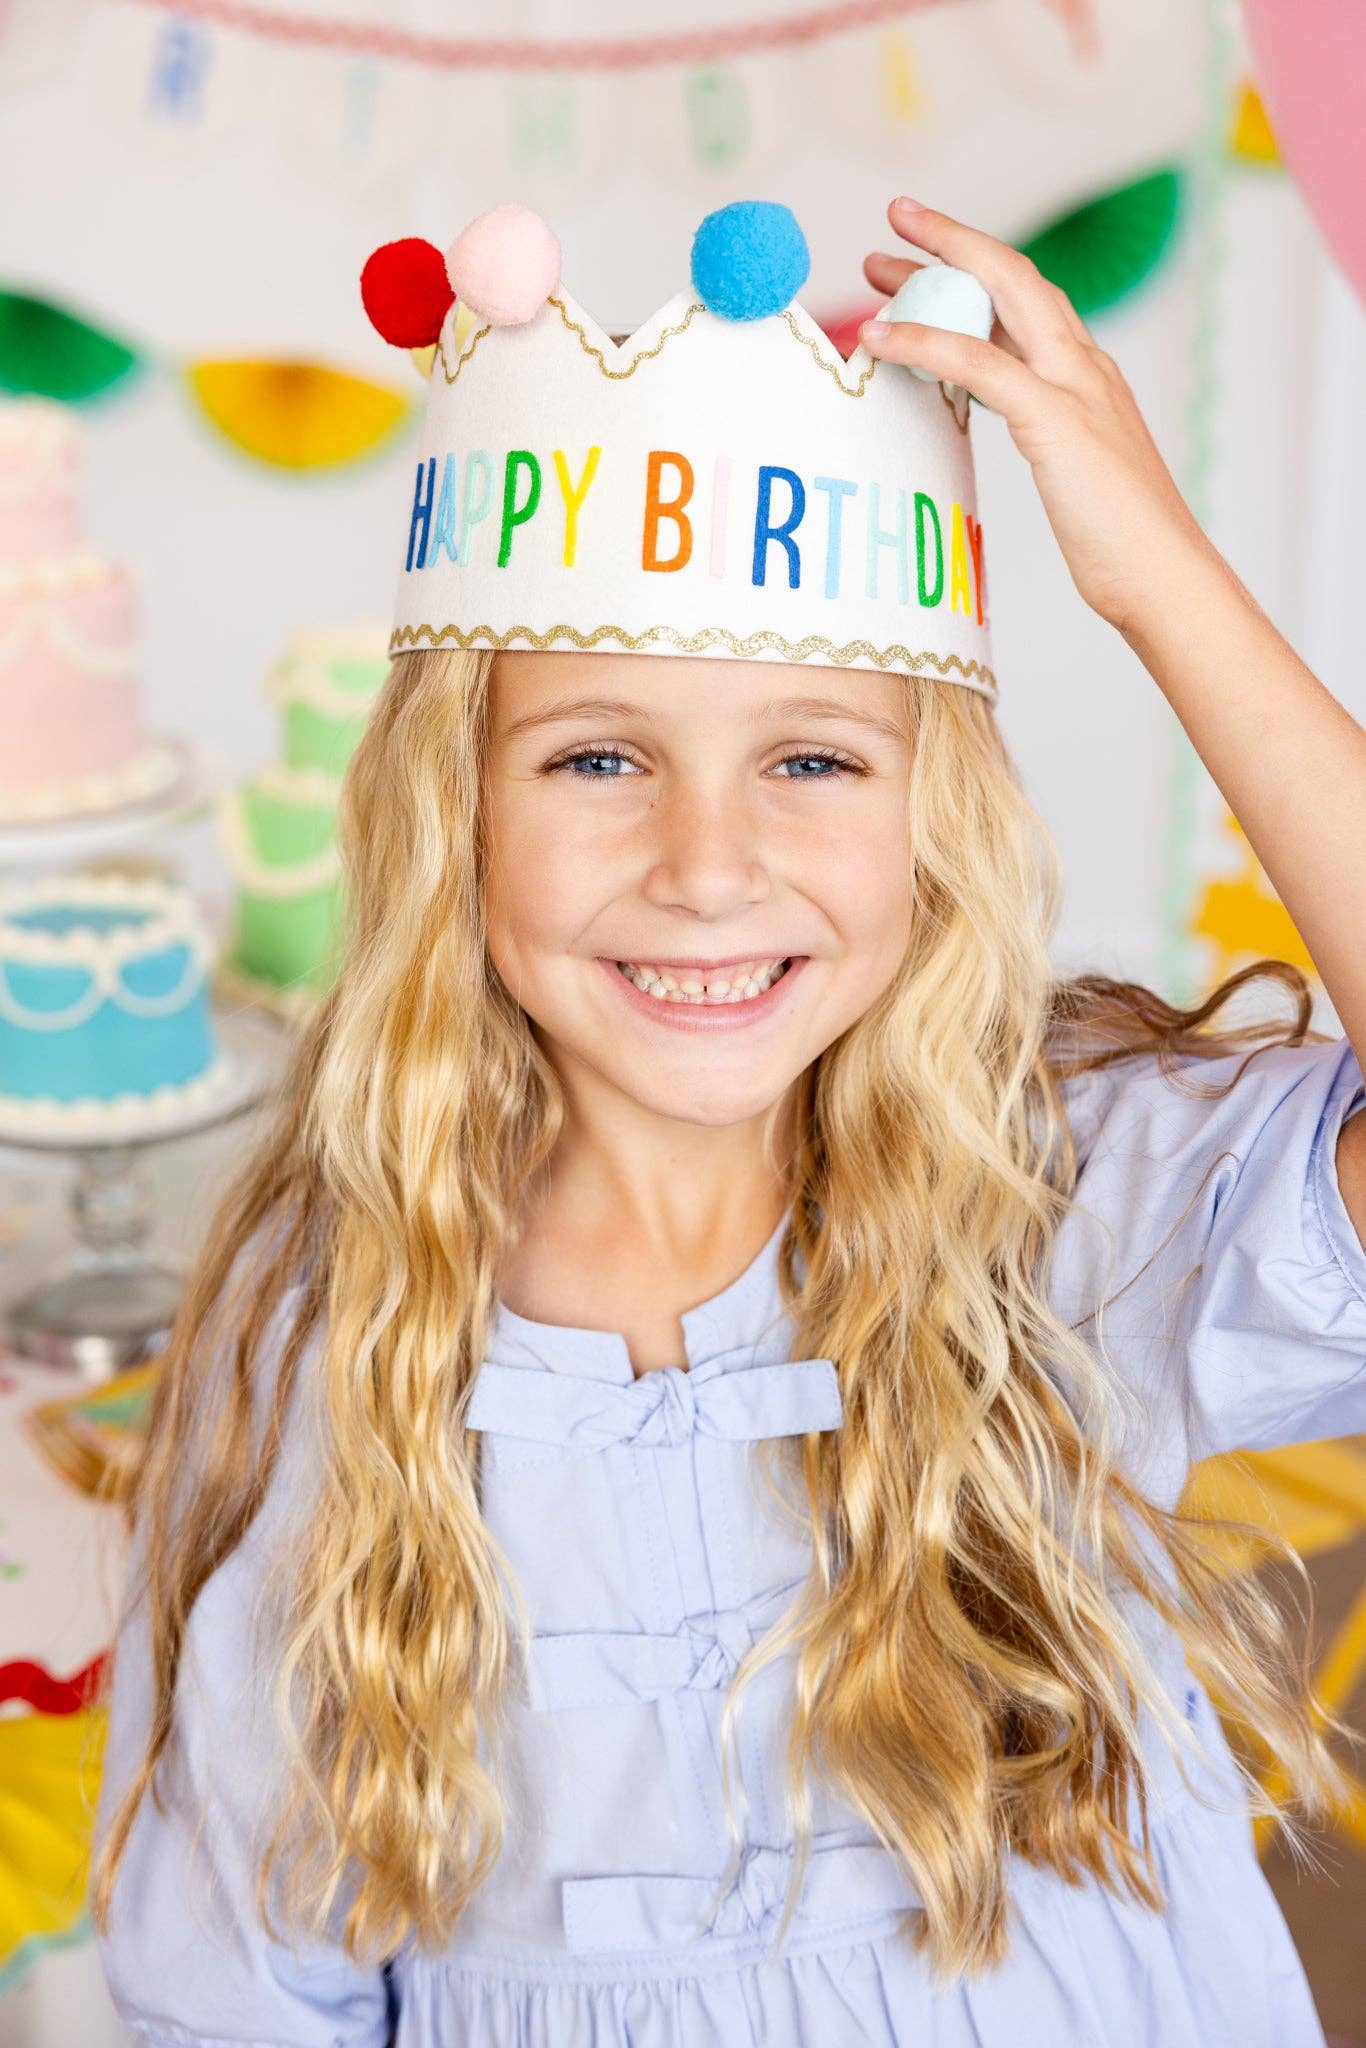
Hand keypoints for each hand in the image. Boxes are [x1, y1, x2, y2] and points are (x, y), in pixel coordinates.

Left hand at [860, 197, 1215, 638]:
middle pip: (1015, 275)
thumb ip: (1049, 439)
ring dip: (935, 269)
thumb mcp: (1077, 475)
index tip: (929, 254)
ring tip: (876, 261)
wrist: (1163, 576)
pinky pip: (979, 363)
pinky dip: (925, 343)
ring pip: (1001, 296)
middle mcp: (1085, 366)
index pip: (1031, 299)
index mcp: (1090, 376)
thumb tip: (1013, 434)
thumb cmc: (1120, 544)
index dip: (980, 267)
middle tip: (894, 219)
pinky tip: (881, 338)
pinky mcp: (1055, 421)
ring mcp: (1074, 387)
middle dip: (953, 241)